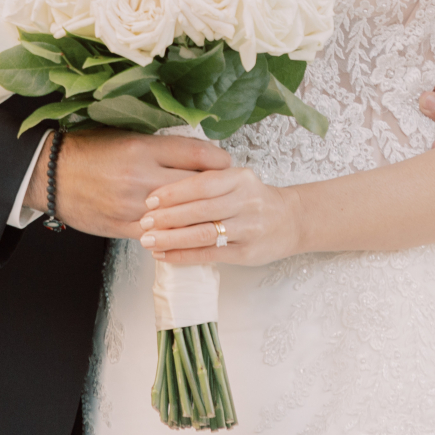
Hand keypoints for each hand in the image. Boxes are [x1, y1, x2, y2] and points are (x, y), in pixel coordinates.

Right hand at [26, 128, 231, 239]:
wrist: (50, 175)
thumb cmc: (88, 150)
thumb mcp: (125, 135)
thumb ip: (158, 146)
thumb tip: (195, 154)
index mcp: (142, 148)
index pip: (195, 153)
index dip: (218, 159)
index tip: (227, 163)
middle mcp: (141, 176)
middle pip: (195, 186)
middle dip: (216, 189)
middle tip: (228, 190)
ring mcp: (133, 205)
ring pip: (181, 215)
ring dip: (199, 215)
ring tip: (214, 213)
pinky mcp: (123, 227)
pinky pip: (160, 235)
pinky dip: (176, 233)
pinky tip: (187, 232)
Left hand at [136, 165, 298, 267]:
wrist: (290, 220)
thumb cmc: (253, 198)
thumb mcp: (236, 180)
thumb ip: (207, 182)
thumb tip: (161, 191)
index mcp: (240, 178)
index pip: (202, 184)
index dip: (174, 192)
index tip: (150, 200)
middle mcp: (247, 201)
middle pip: (201, 210)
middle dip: (168, 217)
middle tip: (143, 222)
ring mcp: (248, 228)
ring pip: (204, 234)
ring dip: (172, 238)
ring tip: (149, 240)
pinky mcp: (247, 252)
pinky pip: (210, 254)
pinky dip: (184, 255)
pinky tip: (165, 255)